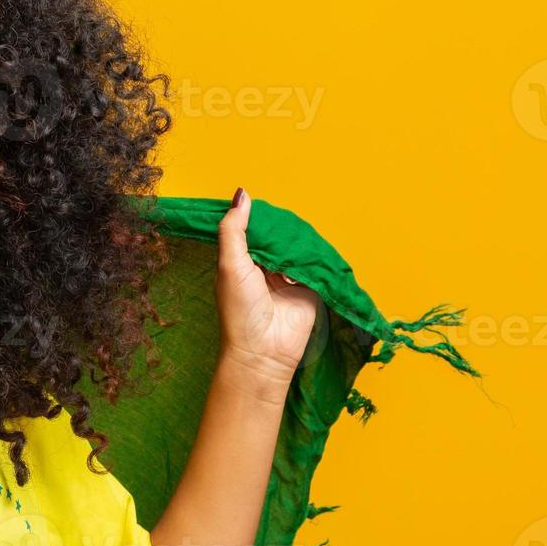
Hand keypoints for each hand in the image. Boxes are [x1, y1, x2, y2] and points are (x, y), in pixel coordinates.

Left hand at [215, 187, 320, 387]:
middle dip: (281, 228)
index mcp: (240, 261)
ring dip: (299, 241)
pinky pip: (316, 265)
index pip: (251, 230)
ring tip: (299, 233)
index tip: (263, 202)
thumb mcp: (230, 264)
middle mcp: (264, 267)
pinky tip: (314, 246)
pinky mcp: (310, 288)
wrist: (264, 351)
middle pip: (277, 237)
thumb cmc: (240, 309)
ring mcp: (288, 277)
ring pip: (297, 249)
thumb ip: (234, 229)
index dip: (257, 217)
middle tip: (286, 218)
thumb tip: (243, 194)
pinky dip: (316, 256)